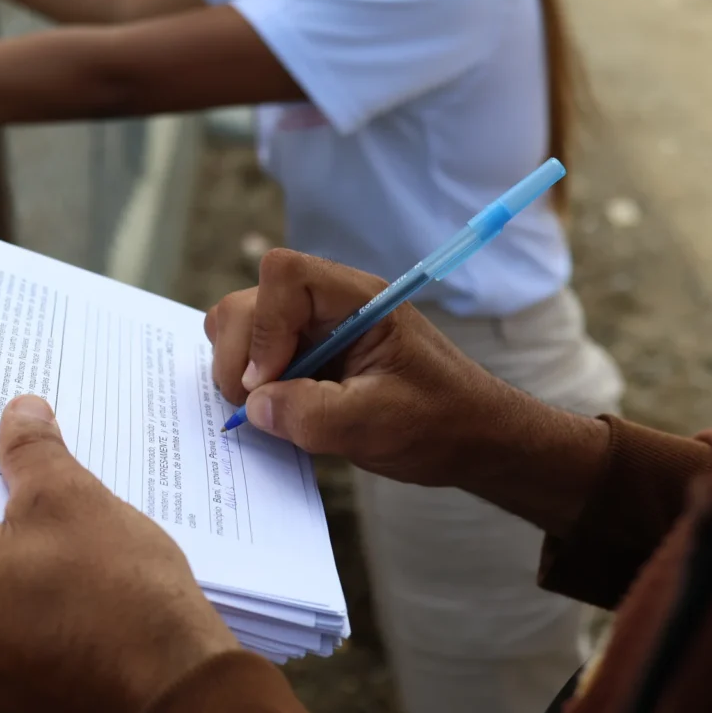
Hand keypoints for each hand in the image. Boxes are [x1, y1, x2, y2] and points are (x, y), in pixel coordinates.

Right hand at [205, 249, 576, 489]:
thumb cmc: (440, 423)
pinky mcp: (304, 356)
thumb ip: (313, 414)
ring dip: (240, 367)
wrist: (472, 438)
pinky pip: (253, 354)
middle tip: (257, 406)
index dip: (264, 325)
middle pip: (251, 298)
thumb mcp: (378, 425)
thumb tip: (255, 405)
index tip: (270, 380)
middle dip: (241, 353)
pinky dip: (248, 381)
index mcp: (358, 301)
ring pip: (242, 323)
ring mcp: (312, 329)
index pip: (285, 274)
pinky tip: (272, 412)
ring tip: (266, 408)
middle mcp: (329, 304)